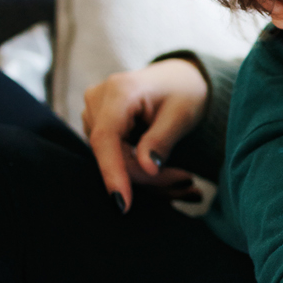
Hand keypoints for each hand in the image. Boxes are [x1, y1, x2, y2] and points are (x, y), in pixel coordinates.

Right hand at [81, 58, 209, 211]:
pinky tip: (169, 176)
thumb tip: (146, 169)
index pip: (107, 138)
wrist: (178, 79)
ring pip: (113, 161)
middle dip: (148, 178)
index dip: (112, 172)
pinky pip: (114, 159)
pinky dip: (141, 172)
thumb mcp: (181, 114)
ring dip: (147, 178)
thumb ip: (161, 140)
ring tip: (185, 182)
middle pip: (112, 154)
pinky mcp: (97, 128)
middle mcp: (97, 100)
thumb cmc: (184, 92)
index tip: (123, 203)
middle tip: (189, 186)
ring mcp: (93, 114)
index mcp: (119, 90)